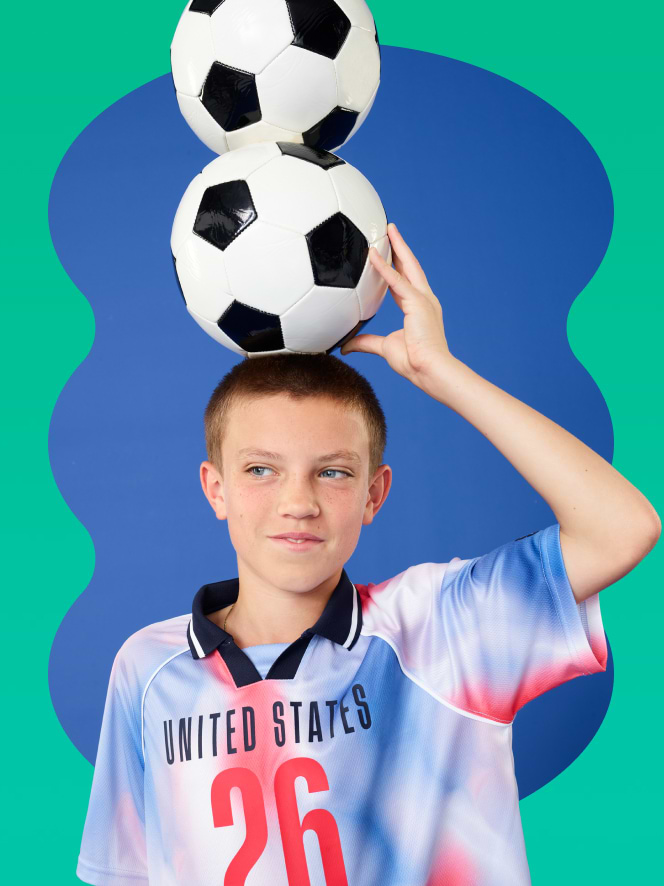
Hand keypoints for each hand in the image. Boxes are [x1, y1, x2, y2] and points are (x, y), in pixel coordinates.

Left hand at [340, 223, 451, 389]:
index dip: (396, 267)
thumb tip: (345, 346)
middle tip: (390, 230)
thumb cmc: (414, 363)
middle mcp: (424, 299)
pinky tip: (372, 253)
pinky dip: (383, 267)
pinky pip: (396, 281)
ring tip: (388, 229)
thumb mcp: (384, 348)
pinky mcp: (418, 302)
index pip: (404, 282)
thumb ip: (365, 343)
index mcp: (419, 308)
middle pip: (410, 267)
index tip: (389, 254)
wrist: (429, 370)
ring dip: (397, 246)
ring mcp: (423, 299)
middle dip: (400, 247)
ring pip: (407, 266)